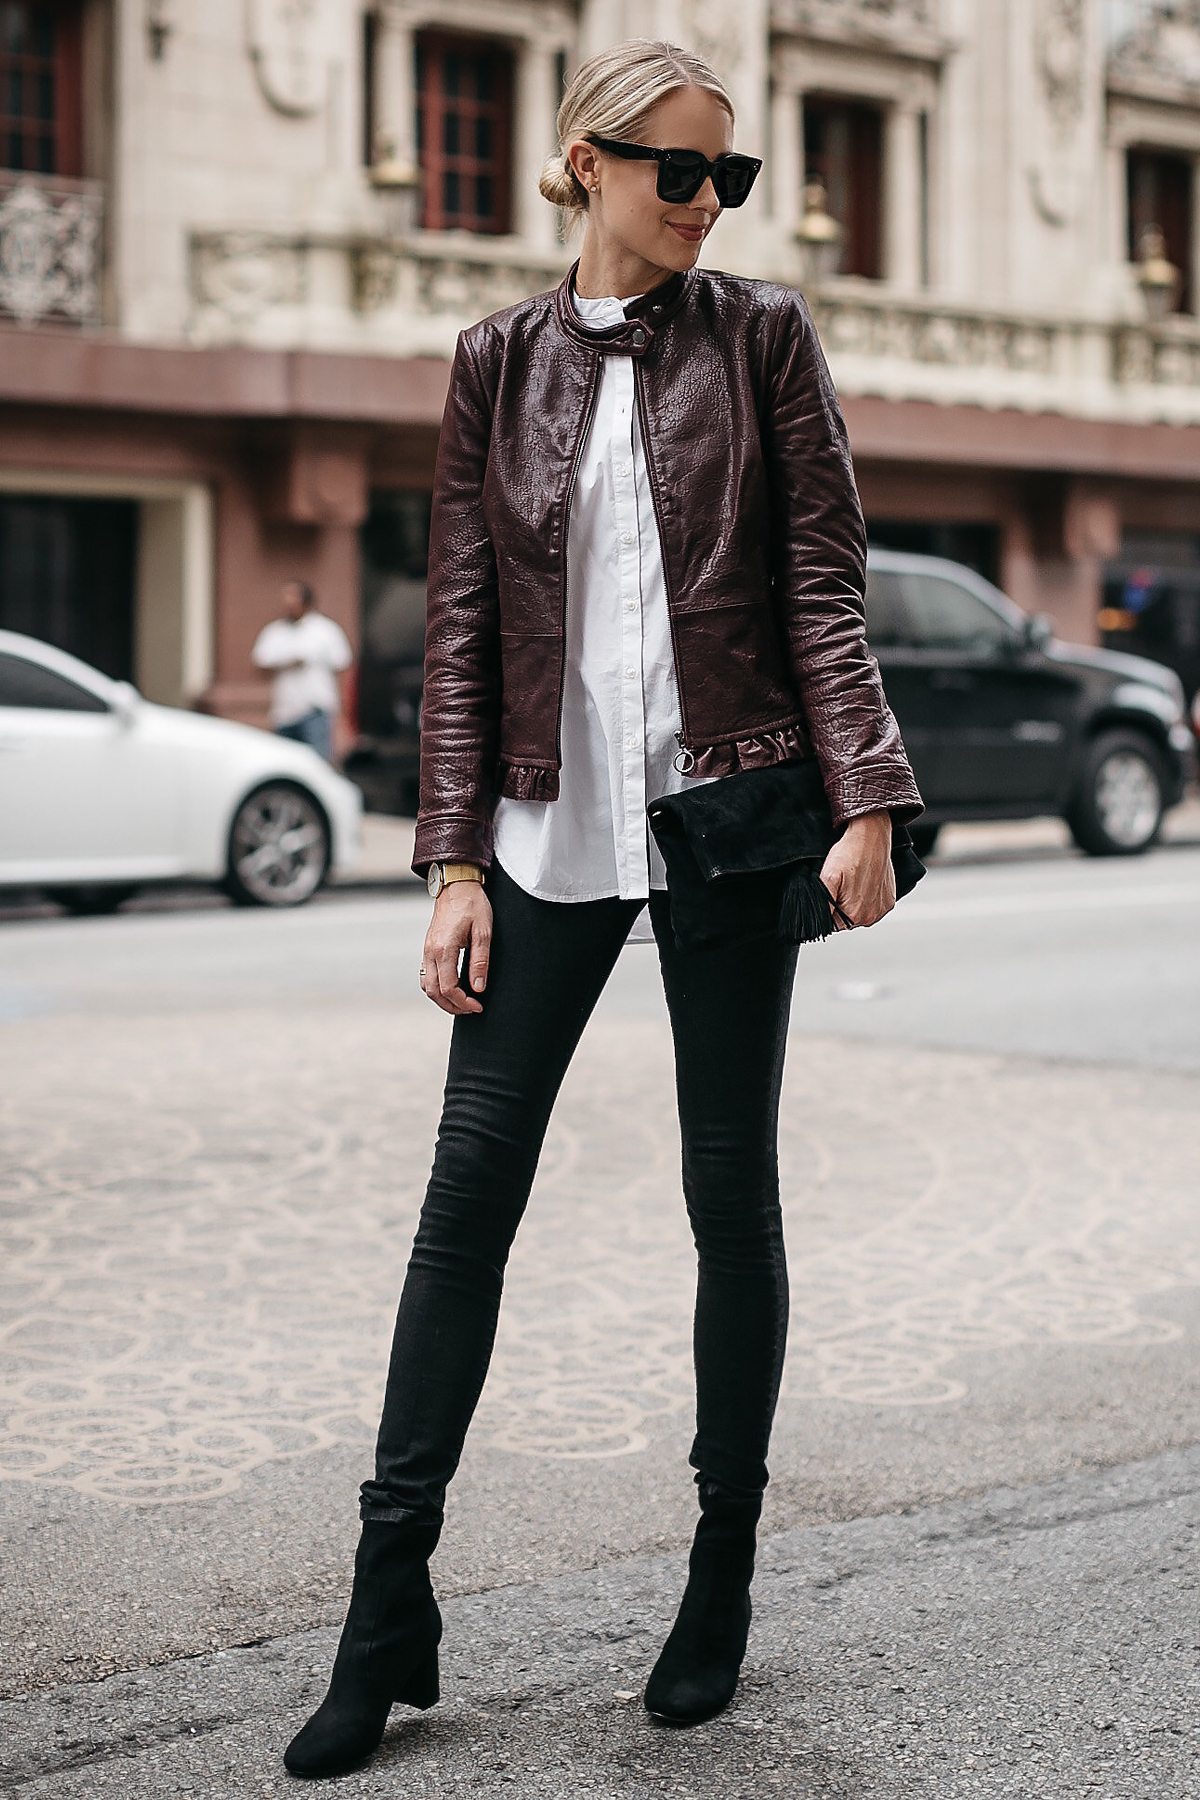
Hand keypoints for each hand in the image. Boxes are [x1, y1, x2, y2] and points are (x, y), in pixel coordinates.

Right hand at [419, 882, 491, 1013]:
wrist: (456, 886)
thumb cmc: (473, 905)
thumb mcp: (484, 932)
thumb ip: (480, 962)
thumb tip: (478, 988)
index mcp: (444, 948)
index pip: (449, 987)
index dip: (463, 1002)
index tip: (478, 1006)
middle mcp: (431, 952)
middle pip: (434, 992)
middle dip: (453, 1006)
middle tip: (472, 1009)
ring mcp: (426, 950)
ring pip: (427, 986)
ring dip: (442, 1000)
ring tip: (462, 1003)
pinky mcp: (428, 948)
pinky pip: (426, 976)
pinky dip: (436, 988)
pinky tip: (453, 988)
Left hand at [819, 811, 894, 930]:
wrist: (872, 836)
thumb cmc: (849, 853)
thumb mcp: (828, 876)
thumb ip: (823, 903)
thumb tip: (819, 920)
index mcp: (854, 915)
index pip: (831, 925)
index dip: (826, 909)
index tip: (830, 892)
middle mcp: (870, 917)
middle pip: (845, 921)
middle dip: (839, 906)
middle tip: (840, 884)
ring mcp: (881, 910)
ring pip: (858, 914)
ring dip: (853, 902)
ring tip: (853, 882)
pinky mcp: (888, 901)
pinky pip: (872, 907)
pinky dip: (866, 898)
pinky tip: (863, 882)